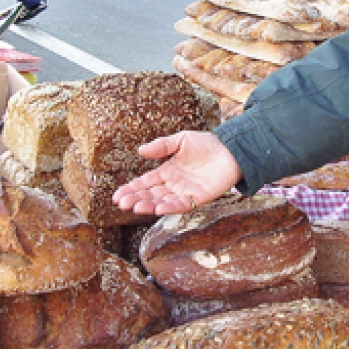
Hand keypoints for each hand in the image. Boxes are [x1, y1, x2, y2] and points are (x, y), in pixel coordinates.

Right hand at [113, 131, 241, 215]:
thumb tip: (140, 150)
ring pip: (163, 201)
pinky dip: (170, 207)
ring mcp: (186, 192)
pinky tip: (157, 208)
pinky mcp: (199, 197)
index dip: (132, 189)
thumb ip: (162, 146)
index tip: (117, 196)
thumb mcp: (181, 140)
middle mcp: (175, 184)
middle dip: (136, 199)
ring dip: (149, 205)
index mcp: (168, 171)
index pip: (146, 183)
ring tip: (134, 207)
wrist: (231, 149)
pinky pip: (182, 205)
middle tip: (121, 204)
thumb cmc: (208, 144)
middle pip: (151, 194)